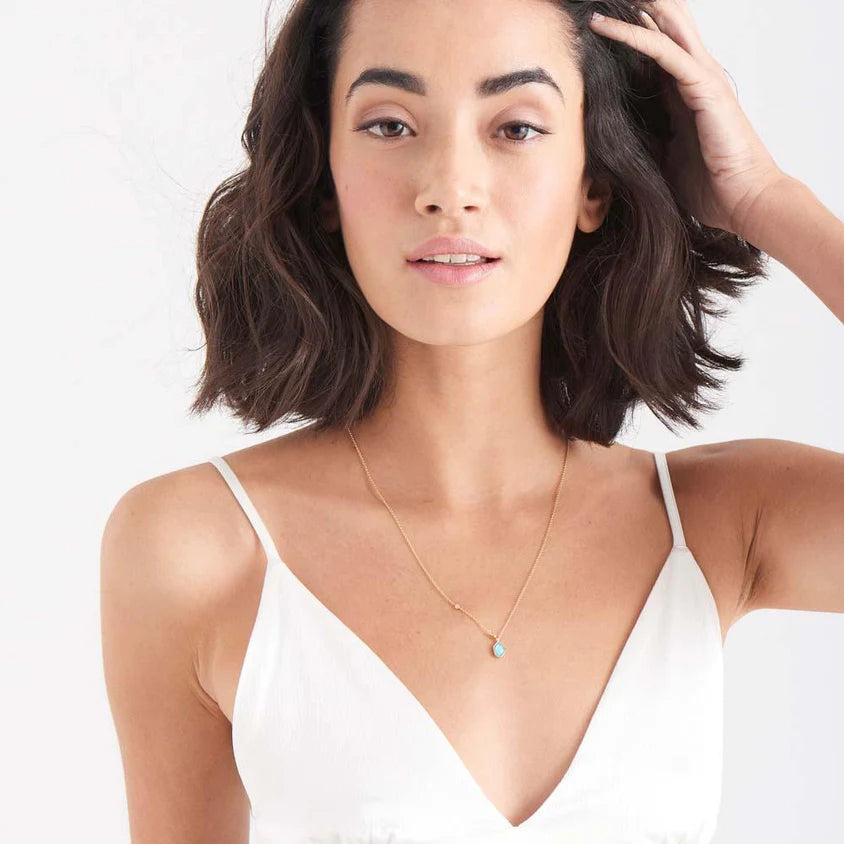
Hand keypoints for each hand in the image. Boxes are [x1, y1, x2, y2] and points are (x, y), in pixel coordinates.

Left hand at [589, 0, 786, 237]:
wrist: (743, 202)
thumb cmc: (708, 188)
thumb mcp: (662, 159)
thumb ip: (643, 139)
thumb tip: (609, 141)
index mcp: (684, 93)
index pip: (655, 49)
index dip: (630, 31)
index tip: (594, 24)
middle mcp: (696, 77)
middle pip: (665, 26)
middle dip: (637, 8)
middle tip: (601, 0)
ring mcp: (703, 78)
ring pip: (666, 26)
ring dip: (635, 8)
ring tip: (600, 2)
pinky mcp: (704, 87)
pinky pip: (664, 51)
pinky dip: (633, 35)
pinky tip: (604, 25)